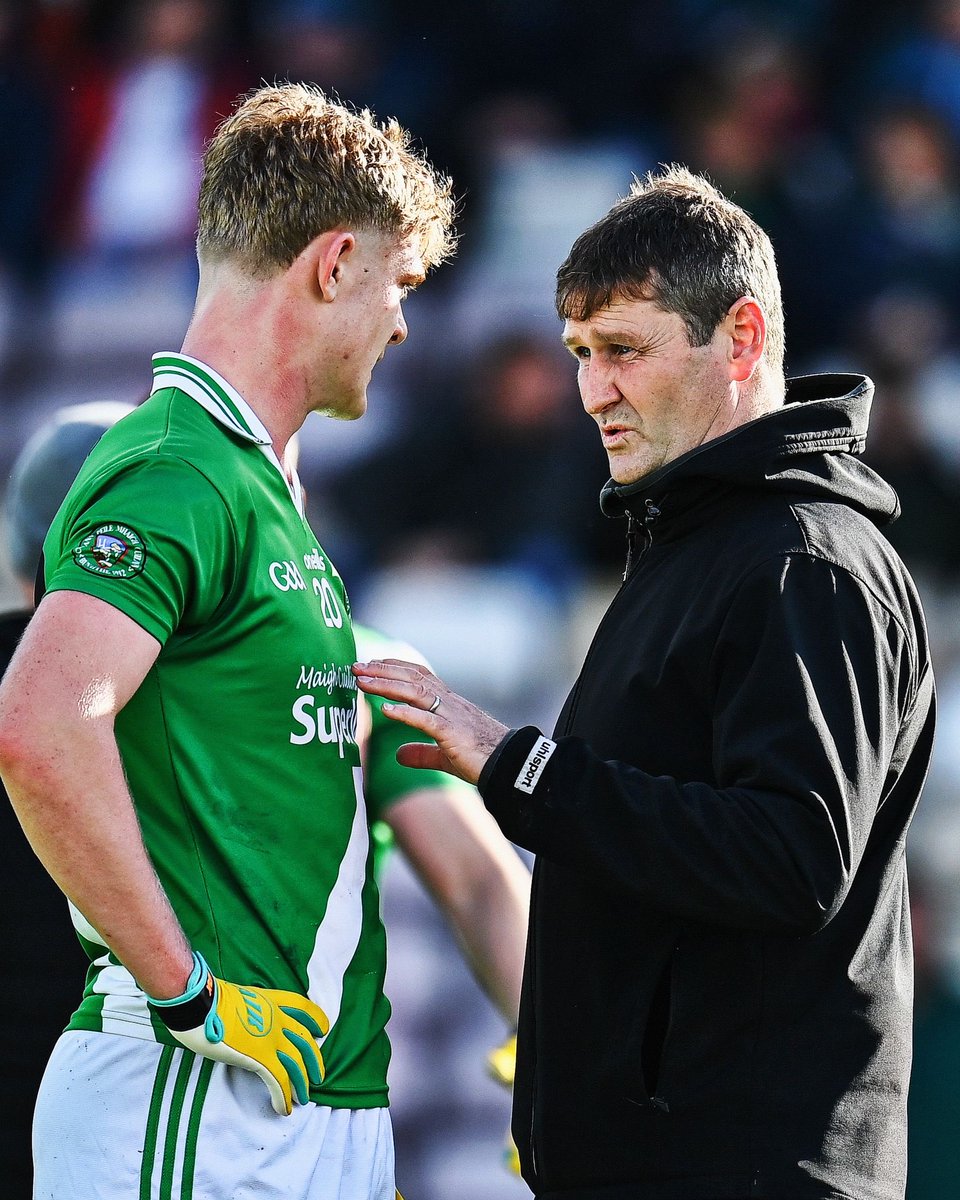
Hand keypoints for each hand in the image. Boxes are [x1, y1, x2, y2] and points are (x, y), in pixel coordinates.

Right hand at [148, 953, 328, 1114]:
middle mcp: (276, 1019)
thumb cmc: (208, 997)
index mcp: (270, 1001)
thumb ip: (247, 1008)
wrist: (201, 1002)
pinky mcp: (260, 1058)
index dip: (315, 1019)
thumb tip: (241, 1019)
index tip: (321, 1030)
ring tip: (303, 1098)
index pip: (302, 1008)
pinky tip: (284, 1109)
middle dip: (313, 1060)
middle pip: (304, 1041)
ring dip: (300, 1084)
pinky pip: (277, 1081)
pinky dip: (283, 1097)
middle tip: (317, 1076)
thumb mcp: (237, 996)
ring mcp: (270, 1039)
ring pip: (295, 1064)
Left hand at [352, 658, 508, 784]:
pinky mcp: (453, 734)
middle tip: (355, 667)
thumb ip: (421, 753)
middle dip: (382, 670)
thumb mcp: (444, 755)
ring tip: (362, 681)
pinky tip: (385, 709)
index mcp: (448, 703)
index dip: (394, 666)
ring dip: (386, 684)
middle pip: (412, 677)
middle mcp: (449, 702)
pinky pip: (426, 719)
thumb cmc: (481, 758)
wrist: (510, 766)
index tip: (371, 664)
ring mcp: (451, 716)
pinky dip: (404, 713)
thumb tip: (398, 755)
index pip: (418, 674)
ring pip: (415, 691)